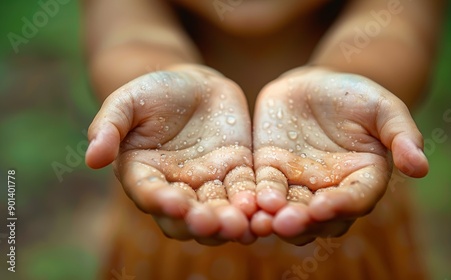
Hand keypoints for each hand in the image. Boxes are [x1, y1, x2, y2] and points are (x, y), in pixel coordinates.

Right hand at [85, 65, 256, 244]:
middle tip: (214, 223)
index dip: (160, 201)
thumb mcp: (127, 102)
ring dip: (231, 222)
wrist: (192, 84)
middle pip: (187, 217)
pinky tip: (265, 208)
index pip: (149, 195)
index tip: (174, 202)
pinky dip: (255, 203)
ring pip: (219, 211)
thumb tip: (91, 159)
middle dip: (200, 223)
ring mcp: (208, 184)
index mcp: (144, 176)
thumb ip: (108, 126)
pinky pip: (246, 192)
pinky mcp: (236, 174)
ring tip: (244, 225)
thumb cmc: (154, 92)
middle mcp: (176, 189)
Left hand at [251, 67, 427, 244]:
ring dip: (274, 220)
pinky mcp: (272, 173)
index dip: (342, 204)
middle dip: (303, 222)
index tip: (325, 206)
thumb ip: (402, 134)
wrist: (316, 85)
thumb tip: (421, 168)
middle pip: (319, 217)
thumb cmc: (355, 95)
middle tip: (286, 224)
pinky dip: (255, 200)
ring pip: (288, 211)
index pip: (356, 199)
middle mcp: (332, 191)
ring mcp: (300, 185)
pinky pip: (263, 190)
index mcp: (363, 179)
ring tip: (261, 222)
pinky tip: (246, 204)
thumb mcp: (383, 108)